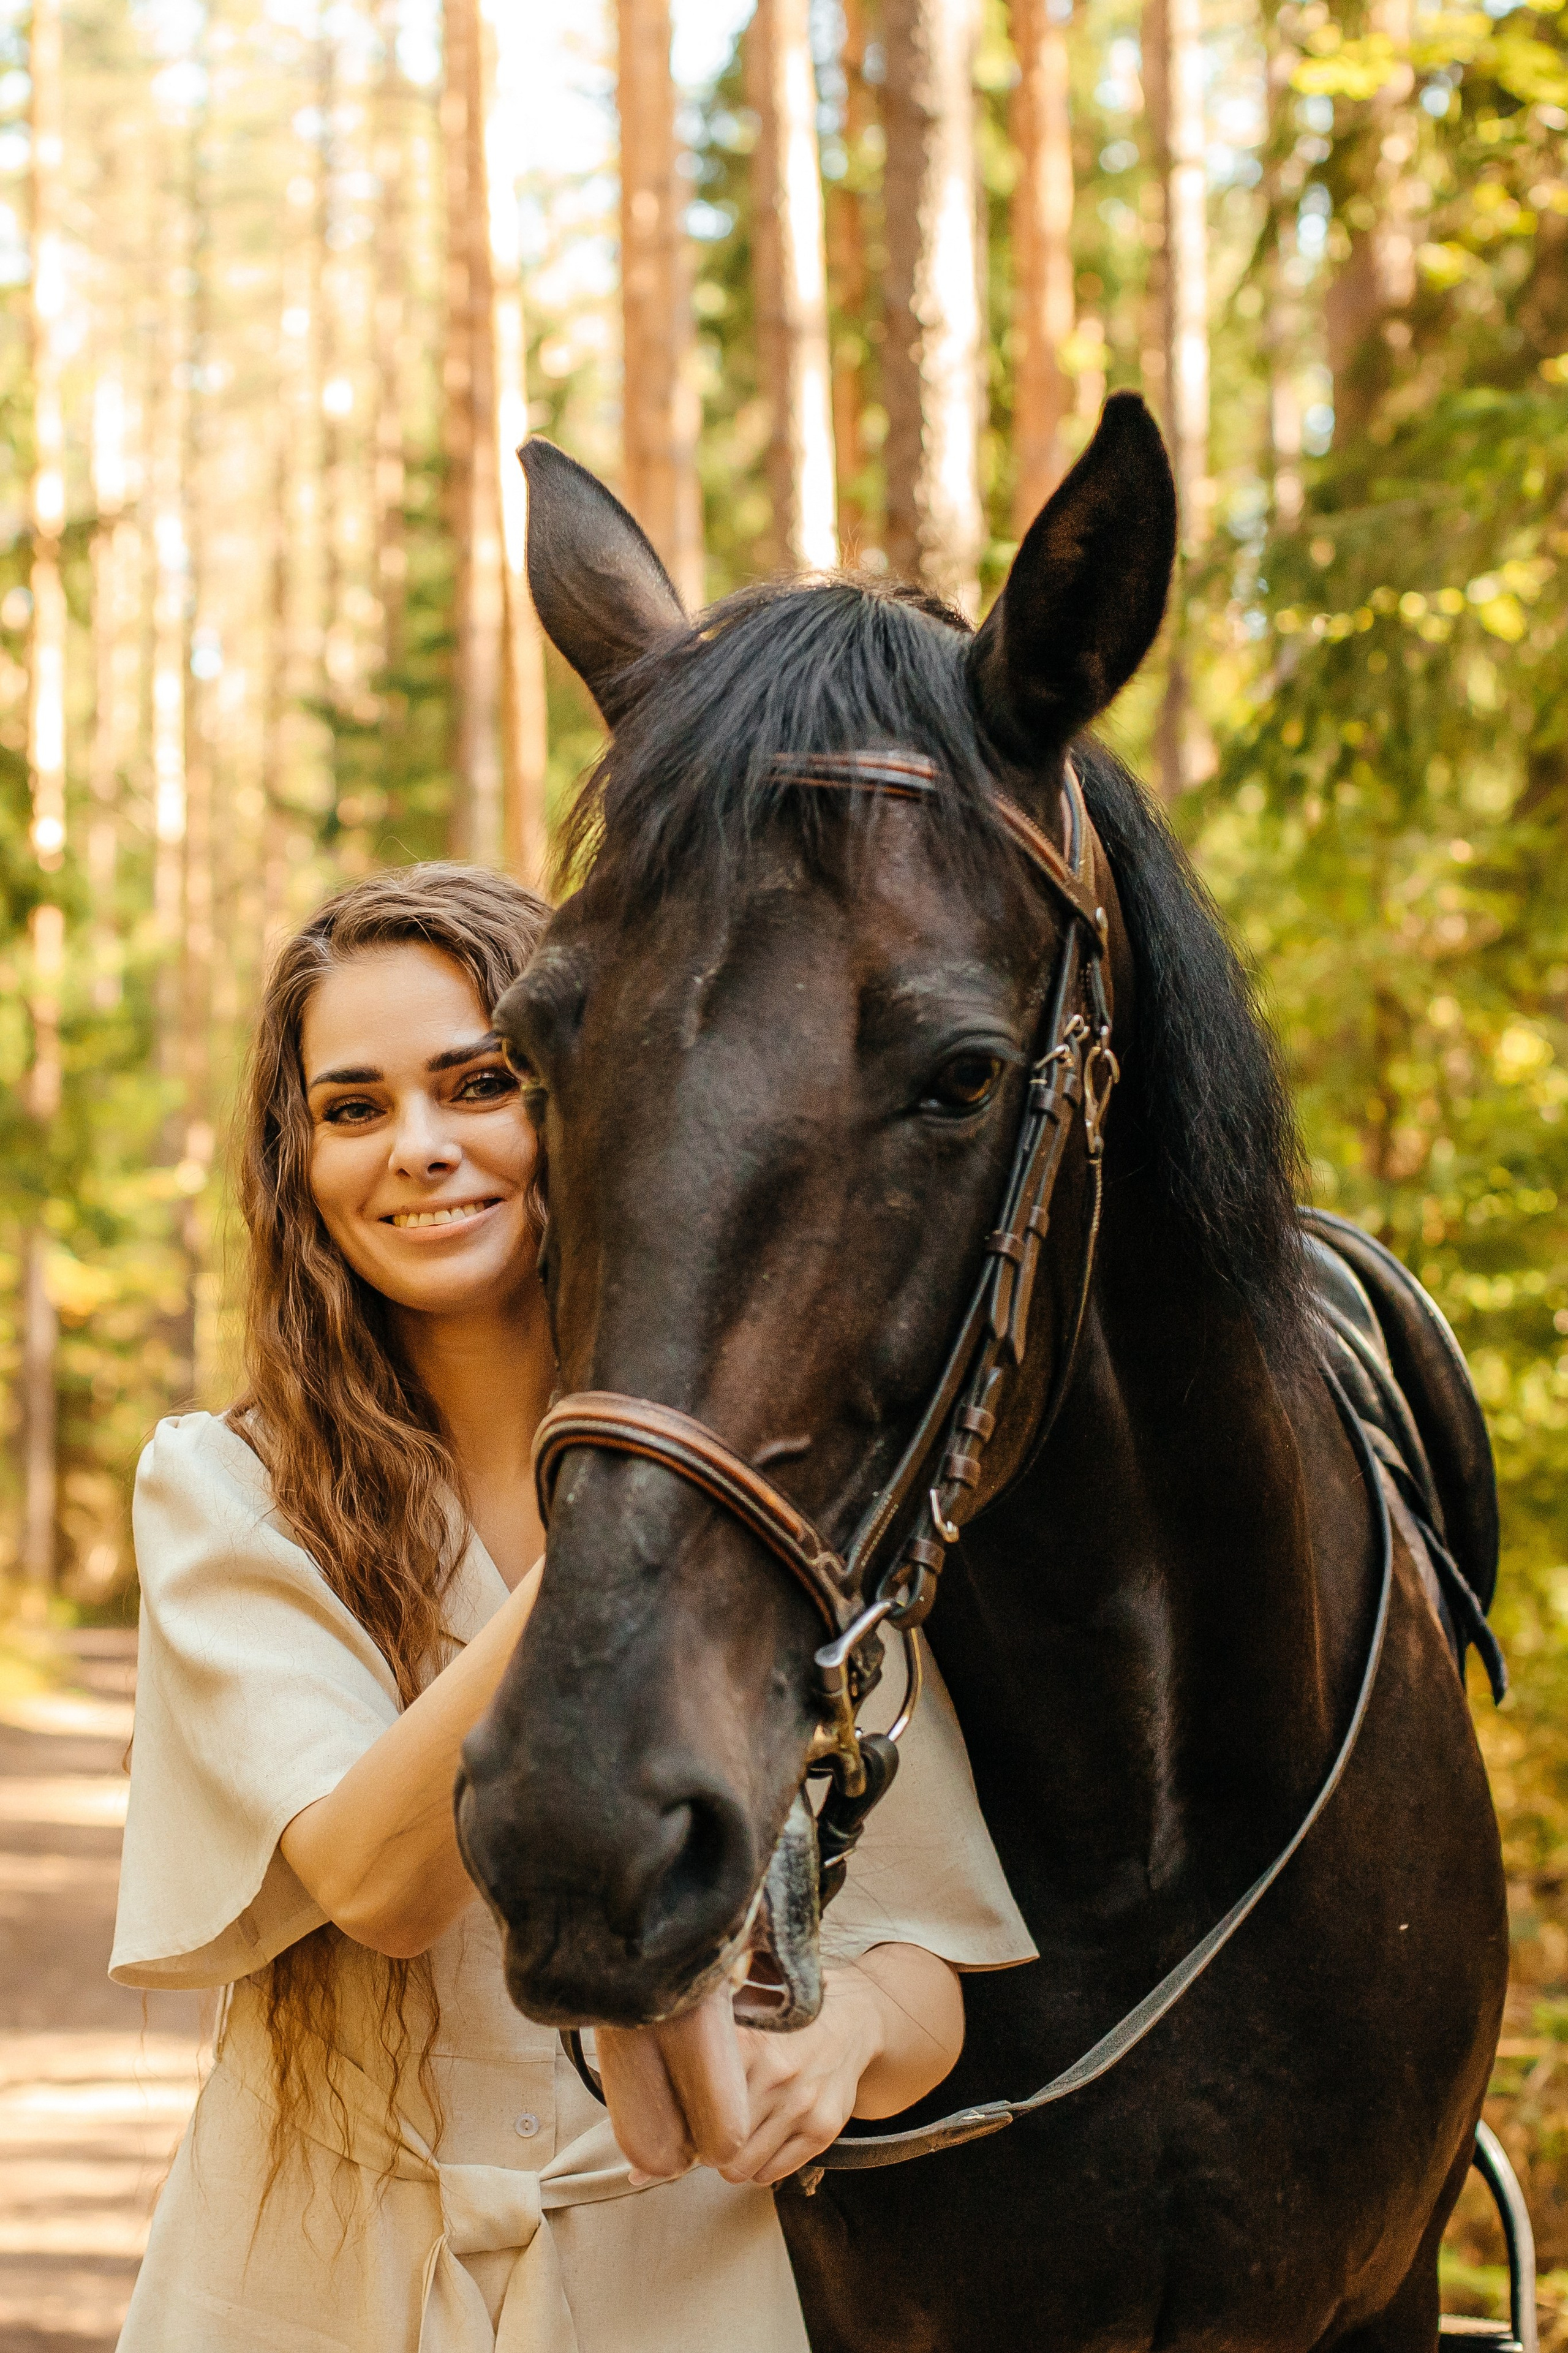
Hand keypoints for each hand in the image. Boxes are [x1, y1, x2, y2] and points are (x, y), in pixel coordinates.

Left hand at [597, 1944, 963, 2189]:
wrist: (852, 2017)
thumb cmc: (777, 2019)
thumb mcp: (736, 2019)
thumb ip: (690, 2057)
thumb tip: (635, 2130)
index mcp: (747, 2042)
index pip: (695, 2112)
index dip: (680, 2123)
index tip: (675, 2119)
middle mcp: (776, 2073)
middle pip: (715, 2150)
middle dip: (704, 2146)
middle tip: (705, 2127)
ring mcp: (802, 2104)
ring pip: (741, 2169)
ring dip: (730, 2160)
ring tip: (733, 2132)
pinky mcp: (824, 2128)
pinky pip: (772, 2175)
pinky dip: (759, 2166)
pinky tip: (761, 2136)